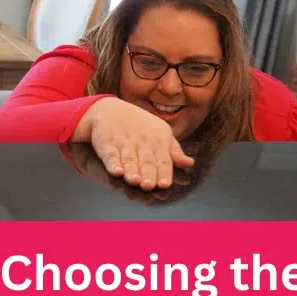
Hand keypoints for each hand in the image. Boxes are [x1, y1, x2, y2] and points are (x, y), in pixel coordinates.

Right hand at [79, 98, 194, 190]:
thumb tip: (189, 163)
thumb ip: (174, 152)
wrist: (109, 110)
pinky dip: (113, 163)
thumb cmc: (139, 125)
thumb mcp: (161, 134)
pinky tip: (116, 171)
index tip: (164, 184)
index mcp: (158, 142)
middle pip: (146, 161)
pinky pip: (110, 154)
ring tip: (134, 181)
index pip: (163, 159)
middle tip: (148, 185)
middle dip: (148, 173)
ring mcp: (124, 143)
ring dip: (131, 170)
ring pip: (129, 159)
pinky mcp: (107, 144)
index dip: (163, 172)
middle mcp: (142, 143)